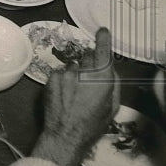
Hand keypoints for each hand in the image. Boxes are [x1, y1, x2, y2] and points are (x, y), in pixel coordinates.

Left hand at [31, 27, 119, 165]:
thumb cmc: (93, 124)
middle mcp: (84, 71)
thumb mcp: (112, 106)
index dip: (104, 39)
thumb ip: (113, 84)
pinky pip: (61, 73)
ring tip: (76, 94)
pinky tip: (65, 95)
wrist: (65, 133)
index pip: (103, 51)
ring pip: (74, 66)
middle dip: (90, 65)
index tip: (103, 31)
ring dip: (76, 74)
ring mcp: (66, 73)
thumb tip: (109, 69)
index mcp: (102, 78)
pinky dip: (64, 80)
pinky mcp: (52, 77)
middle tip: (90, 83)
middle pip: (88, 57)